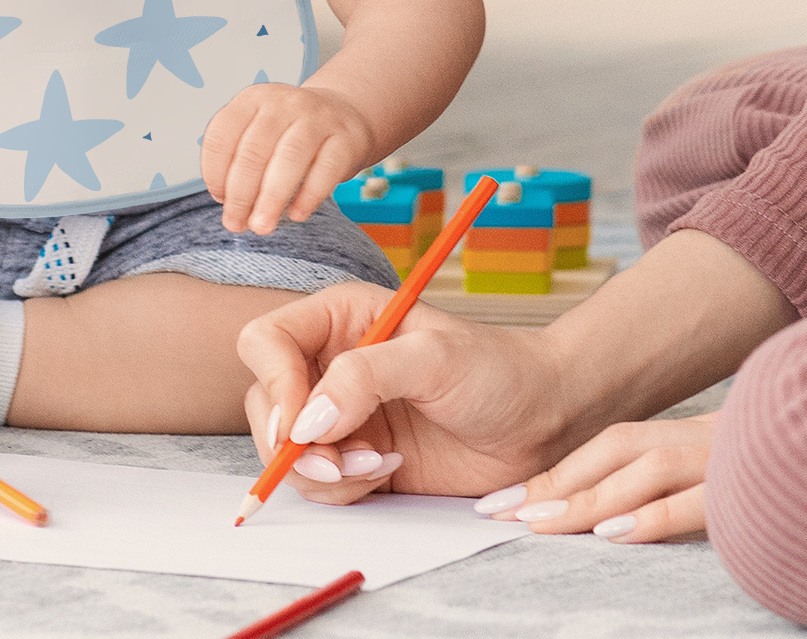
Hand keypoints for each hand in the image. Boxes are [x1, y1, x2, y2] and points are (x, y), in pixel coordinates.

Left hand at [202, 82, 374, 233]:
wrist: (343, 113)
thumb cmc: (290, 133)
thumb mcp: (260, 132)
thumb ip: (240, 162)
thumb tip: (231, 206)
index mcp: (253, 99)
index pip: (222, 135)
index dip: (215, 173)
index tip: (220, 199)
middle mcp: (283, 103)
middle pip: (254, 151)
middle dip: (241, 195)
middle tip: (237, 224)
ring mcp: (317, 117)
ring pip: (289, 158)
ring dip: (271, 198)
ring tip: (262, 226)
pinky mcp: (345, 138)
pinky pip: (326, 169)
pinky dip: (308, 196)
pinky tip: (296, 215)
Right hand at [236, 282, 565, 500]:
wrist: (539, 420)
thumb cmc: (496, 370)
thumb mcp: (435, 358)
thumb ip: (366, 375)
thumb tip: (308, 417)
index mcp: (340, 317)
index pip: (266, 342)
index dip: (275, 384)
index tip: (303, 424)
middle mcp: (330, 362)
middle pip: (266, 404)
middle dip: (295, 443)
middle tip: (341, 461)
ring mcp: (340, 413)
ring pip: (285, 451)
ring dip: (323, 471)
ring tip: (378, 464)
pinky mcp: (355, 458)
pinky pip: (316, 483)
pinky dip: (341, 489)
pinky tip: (385, 471)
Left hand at [479, 414, 713, 542]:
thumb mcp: (730, 483)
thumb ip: (686, 498)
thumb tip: (623, 528)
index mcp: (696, 438)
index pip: (614, 447)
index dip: (559, 474)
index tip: (505, 503)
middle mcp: (707, 442)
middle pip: (619, 448)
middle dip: (557, 481)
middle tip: (499, 509)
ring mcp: (731, 462)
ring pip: (650, 469)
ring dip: (591, 496)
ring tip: (537, 523)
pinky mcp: (751, 494)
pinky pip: (699, 502)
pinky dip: (653, 518)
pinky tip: (612, 534)